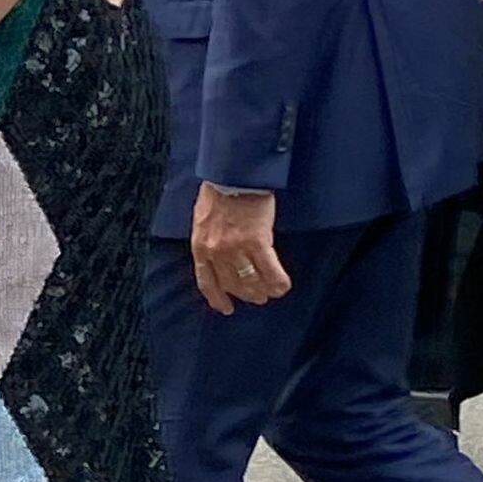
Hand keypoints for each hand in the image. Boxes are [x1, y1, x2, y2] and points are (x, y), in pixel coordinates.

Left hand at [190, 183, 291, 315]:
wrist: (233, 173)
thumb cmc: (219, 190)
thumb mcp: (202, 218)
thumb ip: (208, 239)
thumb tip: (214, 253)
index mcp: (200, 245)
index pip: (206, 282)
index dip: (217, 298)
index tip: (225, 308)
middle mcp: (215, 252)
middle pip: (232, 285)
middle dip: (246, 295)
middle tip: (257, 298)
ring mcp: (236, 248)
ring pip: (251, 281)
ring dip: (262, 291)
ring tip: (269, 293)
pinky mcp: (257, 242)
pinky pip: (270, 271)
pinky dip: (277, 282)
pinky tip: (282, 286)